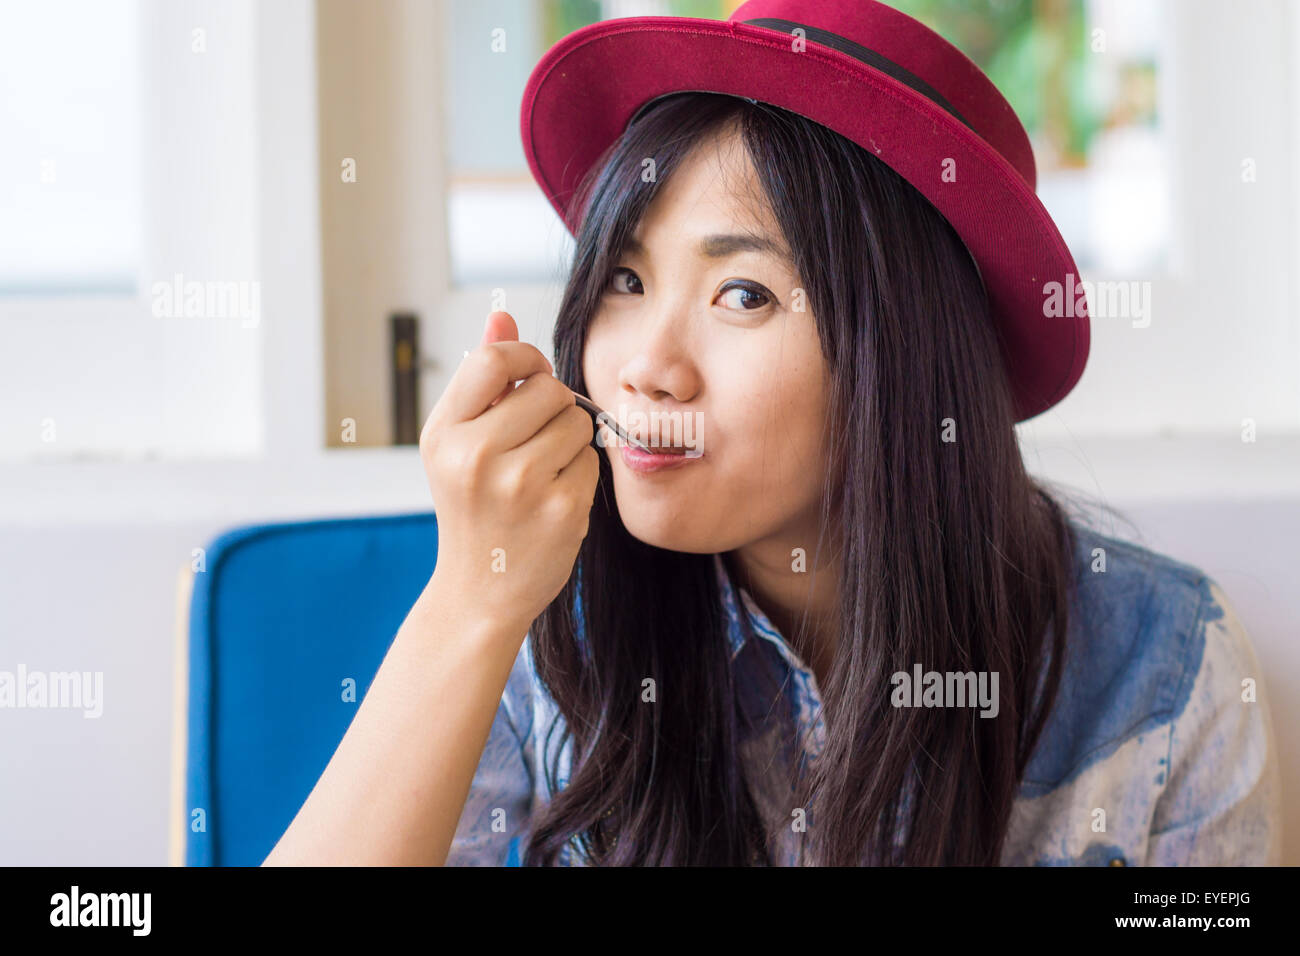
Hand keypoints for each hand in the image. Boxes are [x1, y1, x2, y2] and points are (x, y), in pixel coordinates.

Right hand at [419, 311, 598, 634]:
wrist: (480, 591)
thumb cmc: (473, 507)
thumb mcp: (458, 443)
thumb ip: (482, 380)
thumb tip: (502, 317)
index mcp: (443, 434)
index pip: (493, 360)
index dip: (525, 360)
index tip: (533, 378)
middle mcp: (475, 457)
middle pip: (547, 389)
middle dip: (553, 405)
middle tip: (536, 438)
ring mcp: (519, 486)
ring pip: (576, 422)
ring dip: (570, 439)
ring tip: (542, 470)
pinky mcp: (560, 510)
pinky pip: (591, 460)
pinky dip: (581, 472)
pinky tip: (555, 497)